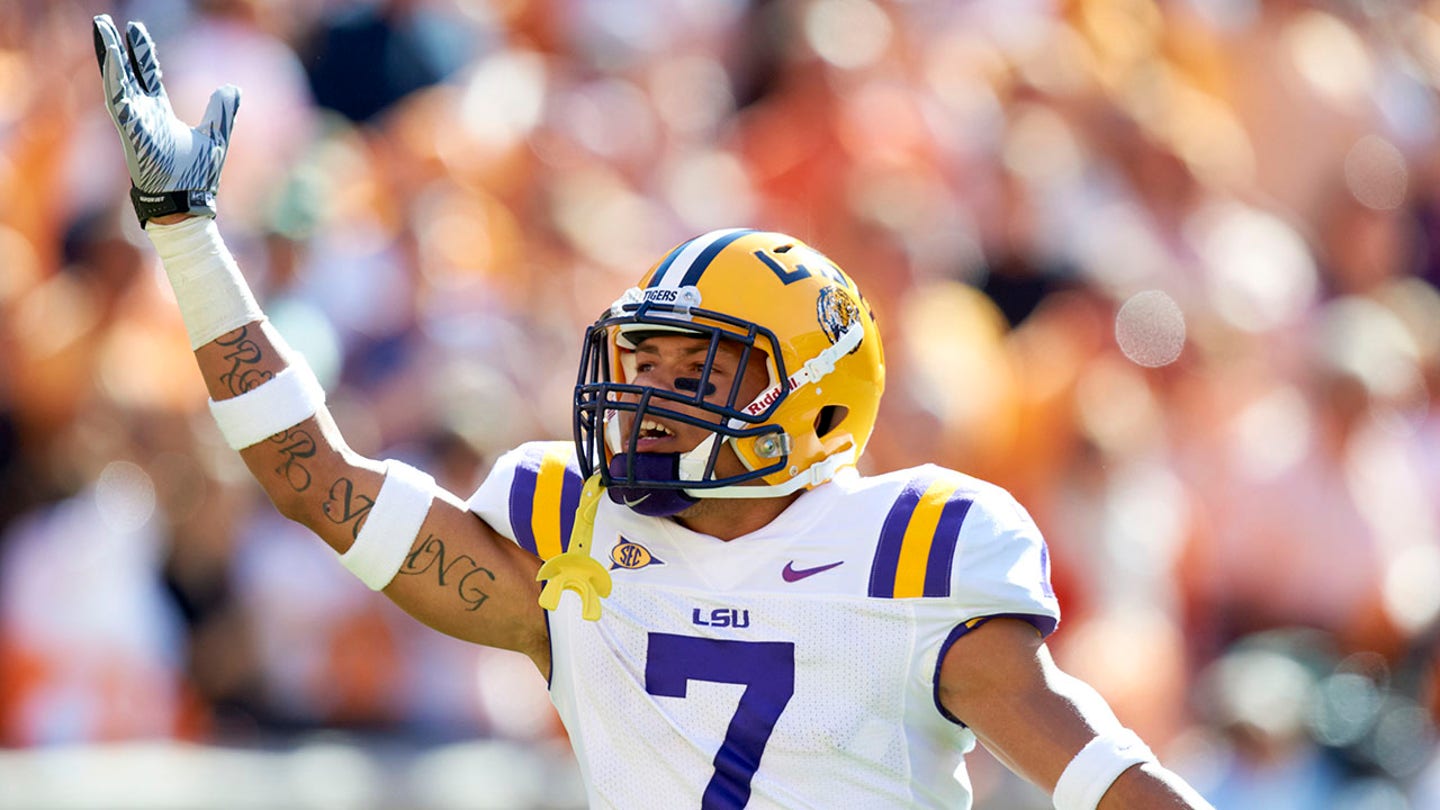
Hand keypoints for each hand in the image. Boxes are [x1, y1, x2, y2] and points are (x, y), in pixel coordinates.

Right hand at [92, 14, 239, 225]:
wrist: (189, 203)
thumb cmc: (197, 176)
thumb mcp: (216, 136)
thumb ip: (222, 112)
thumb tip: (232, 88)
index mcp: (159, 114)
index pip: (147, 76)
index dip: (142, 54)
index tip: (136, 31)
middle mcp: (143, 115)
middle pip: (128, 73)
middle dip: (118, 48)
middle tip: (106, 22)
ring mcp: (135, 123)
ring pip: (117, 82)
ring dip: (109, 56)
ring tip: (101, 29)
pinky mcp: (132, 133)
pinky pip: (119, 101)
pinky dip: (114, 80)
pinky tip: (110, 59)